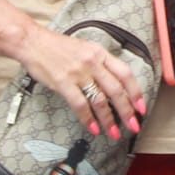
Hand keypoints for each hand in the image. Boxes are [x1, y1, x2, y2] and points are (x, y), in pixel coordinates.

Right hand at [16, 26, 145, 142]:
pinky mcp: (63, 83)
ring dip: (109, 119)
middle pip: (116, 90)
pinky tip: (93, 128)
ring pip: (100, 100)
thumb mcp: (85, 48)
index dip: (136, 92)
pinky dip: (88, 119)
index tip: (141, 108)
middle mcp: (92, 62)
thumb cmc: (58, 47)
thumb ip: (100, 64)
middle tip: (133, 126)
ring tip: (114, 133)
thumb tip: (114, 85)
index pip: (125, 73)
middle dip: (127, 111)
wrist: (32, 42)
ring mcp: (78, 73)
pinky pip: (80, 105)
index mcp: (100, 53)